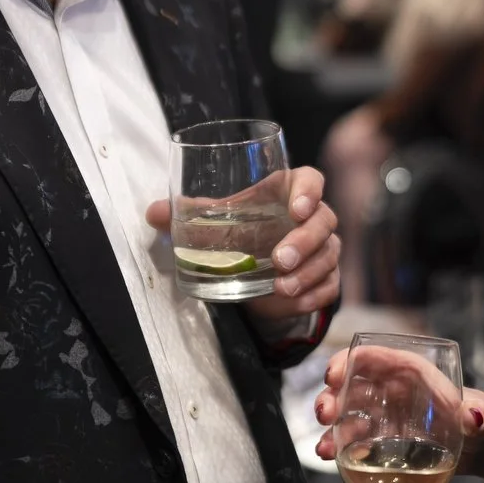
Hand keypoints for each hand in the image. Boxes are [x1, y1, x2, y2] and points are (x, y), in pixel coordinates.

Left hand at [146, 165, 340, 330]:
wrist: (257, 266)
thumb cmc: (241, 230)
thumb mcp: (217, 221)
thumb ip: (189, 214)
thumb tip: (153, 213)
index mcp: (289, 191)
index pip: (311, 180)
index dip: (310, 191)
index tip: (297, 208)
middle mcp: (313, 217)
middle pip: (324, 221)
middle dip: (305, 241)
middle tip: (280, 259)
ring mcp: (324, 247)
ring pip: (329, 255)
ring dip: (308, 272)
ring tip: (281, 287)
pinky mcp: (326, 276)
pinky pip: (330, 285)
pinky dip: (314, 295)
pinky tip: (295, 301)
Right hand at [313, 347, 483, 479]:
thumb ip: (483, 416)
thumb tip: (474, 418)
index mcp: (413, 374)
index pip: (376, 358)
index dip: (351, 360)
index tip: (334, 374)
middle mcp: (392, 393)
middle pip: (352, 388)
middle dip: (331, 397)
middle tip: (325, 414)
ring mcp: (385, 419)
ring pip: (348, 418)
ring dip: (332, 430)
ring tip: (325, 449)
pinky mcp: (383, 445)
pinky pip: (356, 445)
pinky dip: (343, 453)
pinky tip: (336, 465)